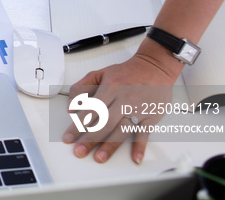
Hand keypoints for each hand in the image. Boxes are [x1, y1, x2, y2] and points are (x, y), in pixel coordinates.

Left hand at [62, 45, 181, 163]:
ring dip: (110, 146)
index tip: (69, 137)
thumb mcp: (100, 73)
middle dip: (90, 140)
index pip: (90, 111)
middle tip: (79, 151)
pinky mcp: (151, 116)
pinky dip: (140, 147)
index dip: (77, 126)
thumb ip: (82, 87)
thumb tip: (72, 106)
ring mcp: (138, 110)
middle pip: (104, 123)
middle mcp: (124, 100)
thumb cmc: (127, 72)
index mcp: (110, 88)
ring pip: (122, 130)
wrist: (155, 67)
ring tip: (99, 158)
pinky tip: (135, 158)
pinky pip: (144, 133)